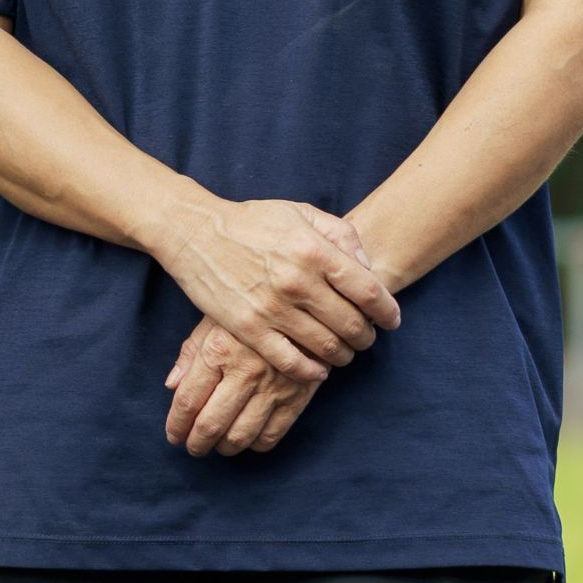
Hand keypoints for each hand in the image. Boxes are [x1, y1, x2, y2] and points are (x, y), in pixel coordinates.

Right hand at [148, 196, 399, 383]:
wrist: (192, 231)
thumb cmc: (250, 221)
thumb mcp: (299, 212)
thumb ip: (341, 234)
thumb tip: (369, 266)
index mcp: (313, 249)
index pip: (369, 291)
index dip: (388, 311)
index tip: (391, 320)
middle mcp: (296, 280)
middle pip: (352, 325)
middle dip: (367, 336)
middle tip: (365, 337)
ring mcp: (271, 307)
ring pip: (326, 347)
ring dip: (343, 355)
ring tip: (342, 351)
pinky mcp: (248, 328)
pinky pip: (291, 362)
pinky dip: (311, 371)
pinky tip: (317, 368)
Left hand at [164, 315, 323, 454]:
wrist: (306, 307)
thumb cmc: (251, 310)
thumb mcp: (214, 318)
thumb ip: (191, 352)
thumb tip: (171, 386)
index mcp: (218, 350)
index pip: (189, 400)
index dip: (176, 424)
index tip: (173, 436)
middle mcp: (245, 372)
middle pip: (211, 423)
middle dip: (196, 443)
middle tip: (192, 448)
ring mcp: (273, 387)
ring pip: (240, 435)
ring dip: (224, 448)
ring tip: (216, 447)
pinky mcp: (297, 397)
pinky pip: (272, 435)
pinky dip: (255, 444)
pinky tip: (246, 439)